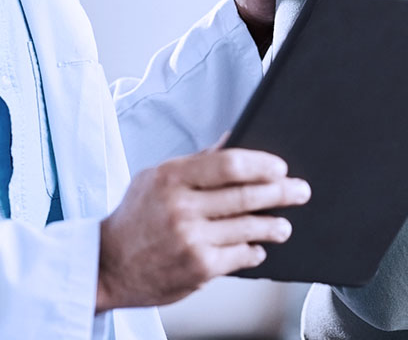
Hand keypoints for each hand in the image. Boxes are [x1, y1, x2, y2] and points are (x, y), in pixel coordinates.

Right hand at [95, 147, 310, 311]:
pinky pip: (239, 256)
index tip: (280, 167)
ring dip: (274, 225)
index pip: (229, 164)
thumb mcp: (155, 179)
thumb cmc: (135, 218)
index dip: (261, 164)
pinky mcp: (199, 268)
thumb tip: (232, 140)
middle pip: (246, 194)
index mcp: (172, 177)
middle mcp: (182, 207)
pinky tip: (258, 249)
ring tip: (284, 225)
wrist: (106, 265)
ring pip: (249, 227)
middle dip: (282, 192)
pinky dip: (253, 251)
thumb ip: (196, 162)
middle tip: (300, 190)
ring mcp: (191, 239)